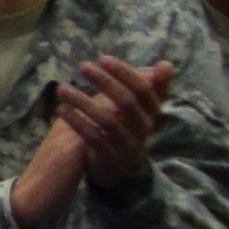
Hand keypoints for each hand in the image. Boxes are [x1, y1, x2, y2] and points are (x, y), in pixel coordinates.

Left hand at [54, 51, 174, 203]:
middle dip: (105, 82)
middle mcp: (144, 128)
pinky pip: (95, 139)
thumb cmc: (124, 128)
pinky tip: (61, 110)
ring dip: (84, 102)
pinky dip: (78, 123)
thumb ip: (148, 86)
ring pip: (109, 121)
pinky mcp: (111, 159)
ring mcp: (129, 145)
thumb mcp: (135, 107)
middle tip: (82, 66)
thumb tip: (166, 66)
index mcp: (151, 112)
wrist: (116, 169)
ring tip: (62, 88)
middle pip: (128, 103)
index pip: (145, 89)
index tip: (102, 58)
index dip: (125, 74)